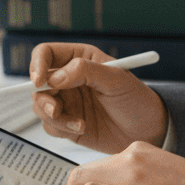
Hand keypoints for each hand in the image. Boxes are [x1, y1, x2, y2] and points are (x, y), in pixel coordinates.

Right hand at [30, 42, 168, 154]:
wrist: (148, 130)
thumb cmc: (136, 99)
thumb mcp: (116, 79)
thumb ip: (86, 72)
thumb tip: (55, 77)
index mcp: (80, 59)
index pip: (46, 53)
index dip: (37, 65)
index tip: (39, 81)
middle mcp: (69, 79)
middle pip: (37, 83)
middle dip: (43, 98)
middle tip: (56, 110)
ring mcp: (67, 101)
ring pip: (40, 106)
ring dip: (54, 116)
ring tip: (78, 123)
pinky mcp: (67, 123)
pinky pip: (50, 125)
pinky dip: (61, 128)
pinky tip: (83, 128)